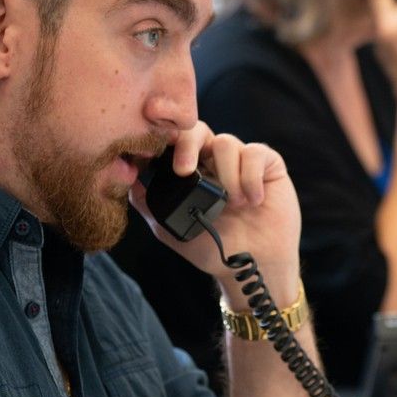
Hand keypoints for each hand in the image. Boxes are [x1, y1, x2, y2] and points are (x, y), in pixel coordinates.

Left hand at [129, 123, 301, 307]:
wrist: (252, 266)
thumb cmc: (214, 248)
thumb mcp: (171, 229)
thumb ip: (149, 204)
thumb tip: (128, 179)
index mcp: (191, 169)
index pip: (175, 140)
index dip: (165, 141)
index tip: (154, 156)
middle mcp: (214, 160)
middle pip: (197, 129)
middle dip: (187, 145)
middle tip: (183, 171)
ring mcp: (241, 160)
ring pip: (226, 143)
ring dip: (226, 176)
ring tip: (233, 205)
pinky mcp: (268, 164)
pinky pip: (255, 153)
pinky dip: (250, 178)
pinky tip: (253, 201)